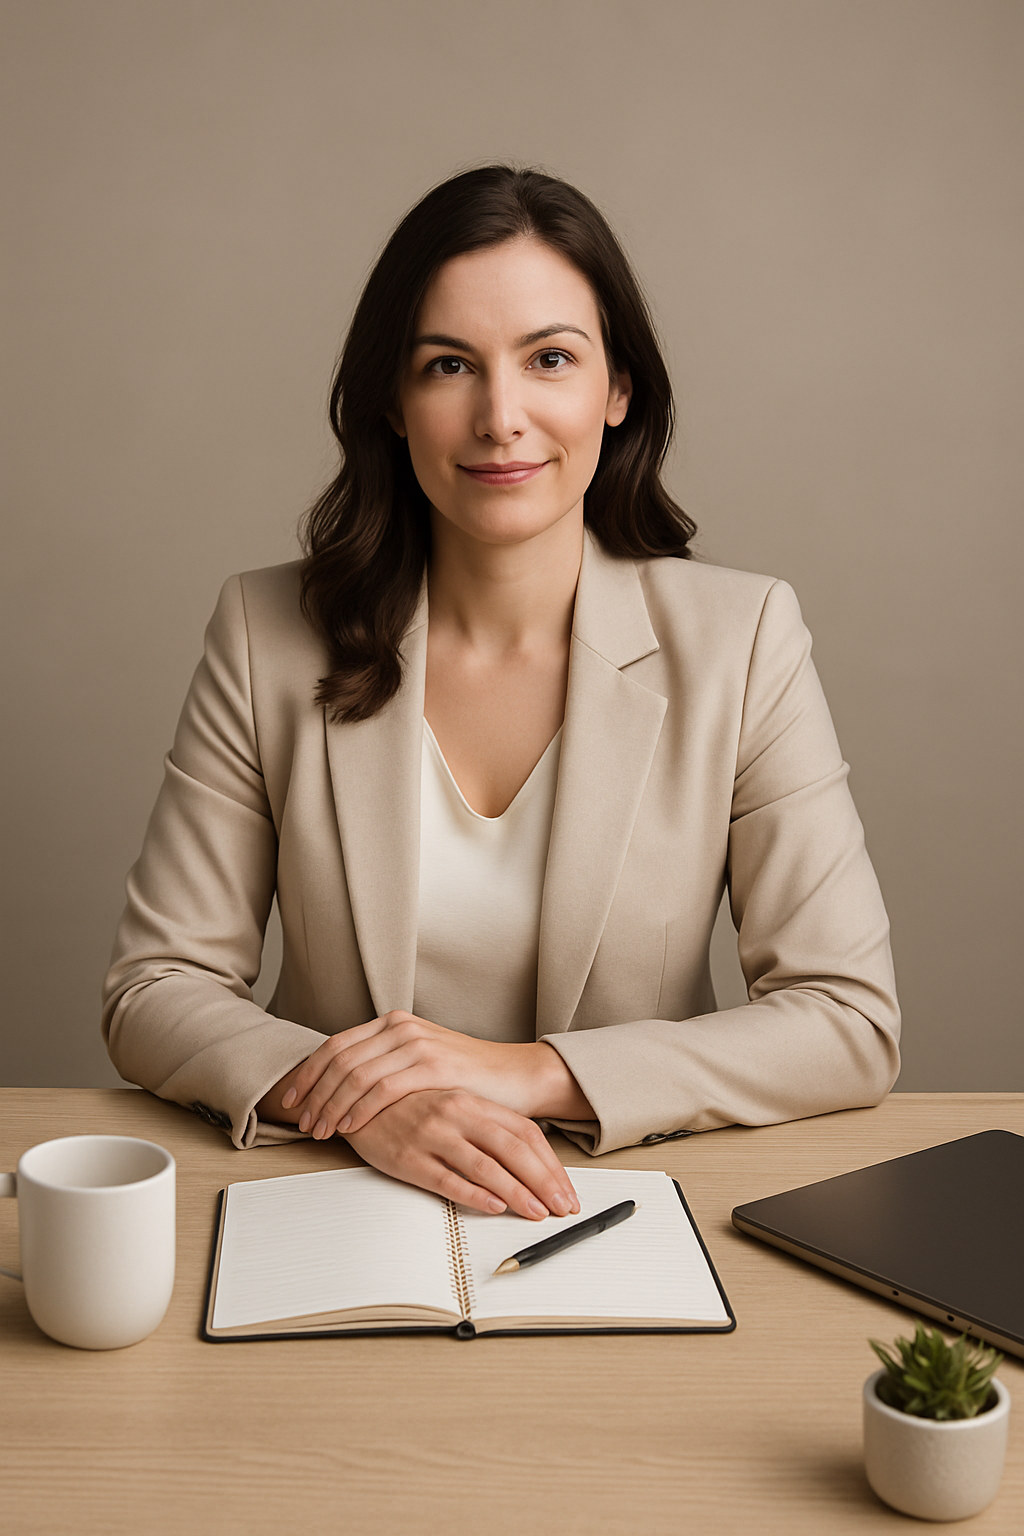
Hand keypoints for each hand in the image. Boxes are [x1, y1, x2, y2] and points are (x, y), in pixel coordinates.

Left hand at [278, 1009, 591, 1137]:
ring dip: (332, 1105)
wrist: (515, 1076)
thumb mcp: (419, 1065)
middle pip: (339, 1059)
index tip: (291, 1101)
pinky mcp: (433, 1065)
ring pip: (356, 1074)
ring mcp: (417, 1043)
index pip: (336, 1045)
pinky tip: (349, 1127)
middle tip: (301, 1122)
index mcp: (393, 1024)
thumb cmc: (466, 1079)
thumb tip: (342, 1090)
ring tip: (320, 1131)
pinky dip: (360, 1108)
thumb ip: (385, 1068)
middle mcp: (400, 1027)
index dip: (308, 1074)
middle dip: (314, 1093)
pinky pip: (384, 1087)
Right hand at [341, 1089, 580, 1219]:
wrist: (356, 1098)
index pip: (525, 1133)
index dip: (551, 1164)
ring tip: (536, 1213)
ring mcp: (434, 1134)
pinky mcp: (409, 1156)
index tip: (566, 1190)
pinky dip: (474, 1194)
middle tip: (562, 1208)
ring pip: (485, 1165)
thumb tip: (531, 1164)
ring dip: (516, 1192)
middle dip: (544, 1182)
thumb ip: (489, 1128)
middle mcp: (458, 1114)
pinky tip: (493, 1207)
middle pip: (513, 1148)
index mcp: (474, 1101)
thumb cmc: (412, 1106)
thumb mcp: (455, 1108)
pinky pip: (447, 1178)